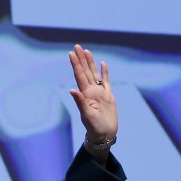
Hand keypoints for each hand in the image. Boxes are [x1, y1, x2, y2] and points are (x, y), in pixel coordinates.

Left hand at [68, 44, 117, 159]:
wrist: (104, 134)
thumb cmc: (94, 127)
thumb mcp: (87, 115)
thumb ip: (80, 102)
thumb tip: (72, 90)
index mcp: (86, 94)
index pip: (79, 75)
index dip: (76, 64)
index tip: (71, 53)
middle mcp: (91, 91)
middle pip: (85, 71)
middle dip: (81, 59)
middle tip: (77, 46)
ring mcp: (100, 92)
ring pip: (94, 74)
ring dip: (90, 63)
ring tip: (87, 51)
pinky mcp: (108, 96)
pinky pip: (106, 81)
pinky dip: (104, 72)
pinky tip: (102, 64)